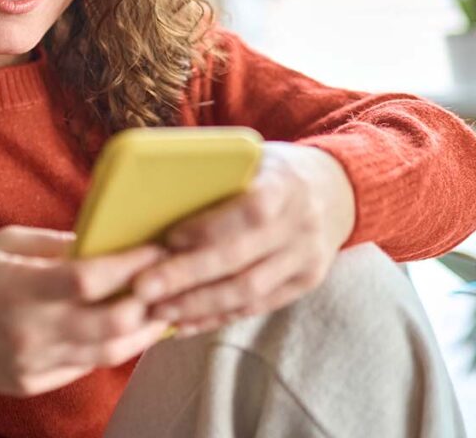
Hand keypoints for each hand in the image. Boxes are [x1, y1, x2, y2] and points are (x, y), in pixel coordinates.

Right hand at [0, 225, 170, 396]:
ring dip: (143, 331)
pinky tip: (128, 330)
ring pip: (108, 352)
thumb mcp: (6, 244)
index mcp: (18, 288)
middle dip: (149, 302)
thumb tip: (106, 242)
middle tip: (169, 281)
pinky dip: (112, 347)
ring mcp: (33, 362)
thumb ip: (56, 245)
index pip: (89, 279)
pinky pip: (86, 366)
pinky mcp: (35, 382)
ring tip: (162, 309)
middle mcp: (29, 330)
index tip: (156, 248)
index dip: (131, 264)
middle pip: (110, 323)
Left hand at [131, 142, 355, 336]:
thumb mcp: (252, 156)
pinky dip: (217, 317)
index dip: (209, 227)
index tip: (169, 238)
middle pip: (240, 259)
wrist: (336, 189)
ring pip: (248, 292)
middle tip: (143, 288)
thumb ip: (216, 173)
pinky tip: (184, 323)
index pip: (250, 211)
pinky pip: (256, 307)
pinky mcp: (304, 284)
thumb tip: (152, 192)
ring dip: (197, 305)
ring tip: (156, 310)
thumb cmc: (272, 169)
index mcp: (285, 184)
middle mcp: (301, 225)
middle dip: (187, 276)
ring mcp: (306, 259)